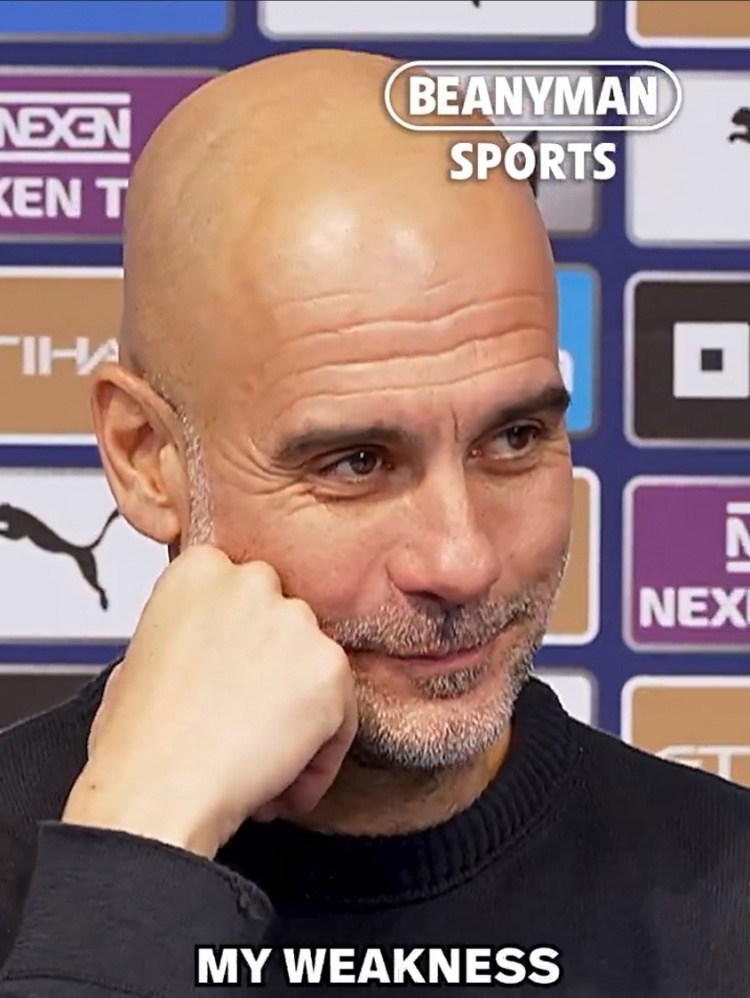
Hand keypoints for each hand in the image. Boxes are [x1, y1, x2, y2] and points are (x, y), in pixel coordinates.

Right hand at [63, 546, 356, 857]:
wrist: (157, 791)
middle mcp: (252, 581)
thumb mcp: (138, 660)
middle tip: (248, 724)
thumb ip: (184, 635)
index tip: (229, 680)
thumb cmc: (139, 740)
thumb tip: (202, 651)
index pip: (245, 595)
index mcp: (200, 570)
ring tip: (261, 766)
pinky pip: (342, 718)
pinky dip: (320, 759)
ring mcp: (297, 622)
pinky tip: (282, 788)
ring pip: (317, 673)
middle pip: (286, 628)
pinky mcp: (332, 668)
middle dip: (275, 675)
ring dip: (298, 718)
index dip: (241, 645)